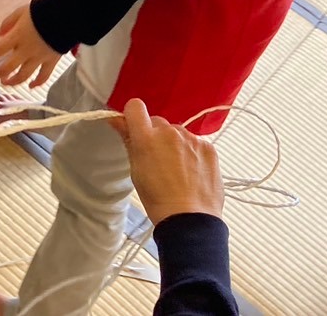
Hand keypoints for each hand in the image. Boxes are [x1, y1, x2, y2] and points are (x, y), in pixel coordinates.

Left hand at [0, 5, 61, 87]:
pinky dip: (37, 83)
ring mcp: (39, 57)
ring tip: (5, 82)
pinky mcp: (52, 60)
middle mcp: (26, 50)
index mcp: (17, 37)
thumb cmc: (42, 10)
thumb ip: (8, 23)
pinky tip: (31, 86)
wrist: (66, 14)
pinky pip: (44, 76)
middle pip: (7, 68)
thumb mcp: (21, 12)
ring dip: (13, 81)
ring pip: (23, 75)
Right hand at [114, 98, 223, 222]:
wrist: (190, 219)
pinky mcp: (208, 147)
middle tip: (156, 159)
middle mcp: (170, 132)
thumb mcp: (136, 171)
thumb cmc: (158, 200)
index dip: (133, 116)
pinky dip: (192, 153)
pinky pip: (195, 142)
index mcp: (147, 137)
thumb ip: (129, 141)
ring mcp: (191, 139)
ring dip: (174, 144)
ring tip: (177, 171)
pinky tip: (191, 173)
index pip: (135, 107)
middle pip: (157, 122)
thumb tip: (119, 122)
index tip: (134, 128)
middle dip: (155, 135)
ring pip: (177, 133)